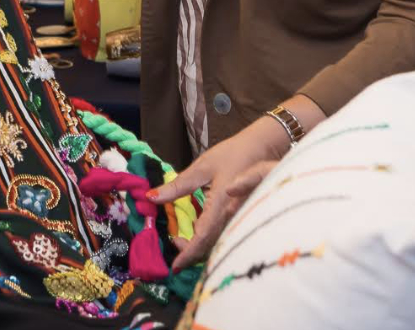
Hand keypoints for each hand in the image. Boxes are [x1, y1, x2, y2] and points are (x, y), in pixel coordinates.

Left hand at [148, 117, 291, 270]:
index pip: (202, 238)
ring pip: (218, 242)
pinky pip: (225, 234)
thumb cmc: (232, 154)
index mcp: (221, 206)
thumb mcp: (201, 167)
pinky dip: (209, 237)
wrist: (263, 147)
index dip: (187, 254)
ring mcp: (240, 218)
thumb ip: (177, 186)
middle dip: (191, 251)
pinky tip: (198, 227)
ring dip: (199, 245)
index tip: (174, 266)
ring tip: (181, 237)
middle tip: (174, 242)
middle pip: (211, 246)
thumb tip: (151, 197)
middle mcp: (233, 216)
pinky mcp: (243, 215)